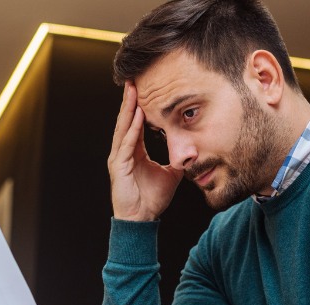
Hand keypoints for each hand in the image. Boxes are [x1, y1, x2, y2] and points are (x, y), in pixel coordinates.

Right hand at [108, 82, 182, 220]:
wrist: (142, 219)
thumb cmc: (152, 199)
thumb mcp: (171, 175)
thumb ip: (177, 161)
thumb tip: (192, 151)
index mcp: (134, 151)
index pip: (135, 123)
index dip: (138, 106)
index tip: (144, 88)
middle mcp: (124, 151)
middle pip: (126, 120)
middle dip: (130, 100)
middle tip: (133, 80)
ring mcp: (119, 157)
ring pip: (124, 127)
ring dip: (128, 108)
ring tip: (132, 90)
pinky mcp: (118, 166)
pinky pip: (126, 143)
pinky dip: (132, 128)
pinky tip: (136, 115)